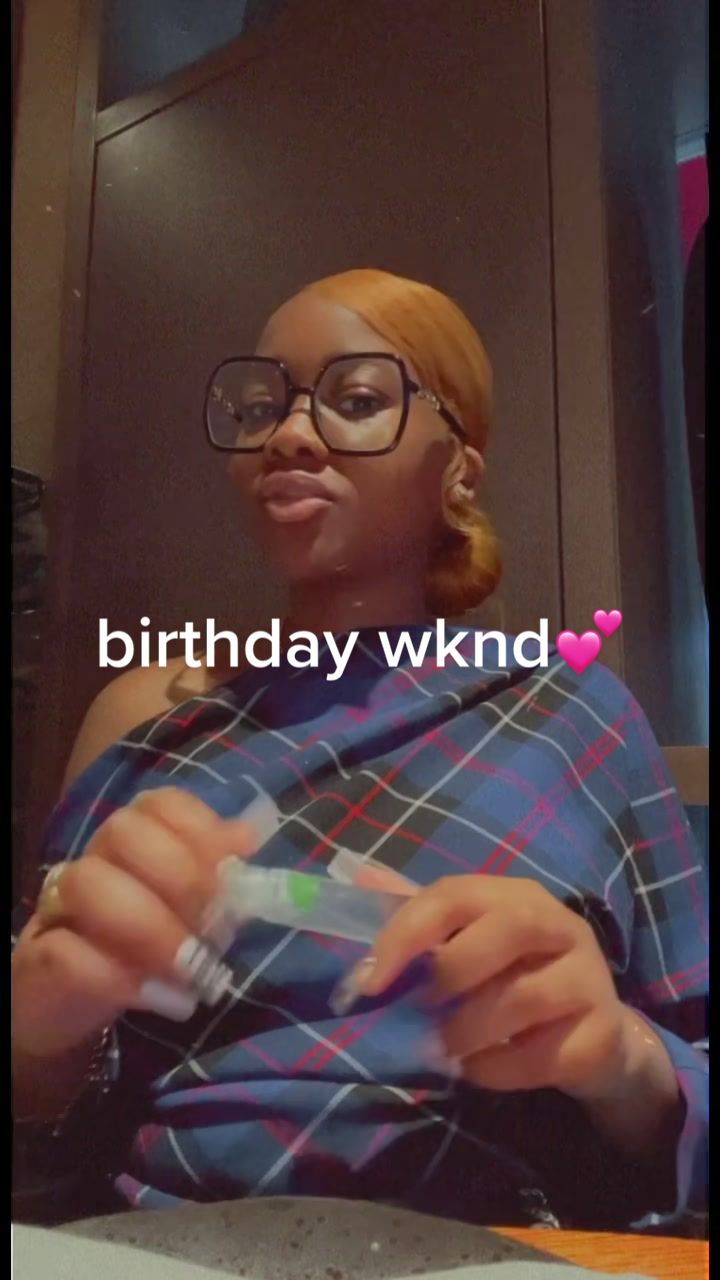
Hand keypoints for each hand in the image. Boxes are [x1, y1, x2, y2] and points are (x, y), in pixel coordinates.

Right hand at [12, 788, 255, 1061]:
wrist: (68, 1006)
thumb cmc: (141, 951)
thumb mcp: (189, 915)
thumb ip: (216, 876)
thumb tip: (248, 837)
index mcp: (135, 839)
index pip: (161, 804)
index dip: (201, 831)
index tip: (232, 873)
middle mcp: (95, 859)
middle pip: (125, 832)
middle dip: (180, 878)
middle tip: (213, 929)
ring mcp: (59, 907)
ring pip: (89, 882)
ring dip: (149, 928)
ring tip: (188, 970)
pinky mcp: (37, 959)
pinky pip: (67, 953)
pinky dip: (117, 977)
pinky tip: (156, 997)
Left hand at [359, 874, 670, 1105]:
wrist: (594, 1034)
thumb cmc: (515, 978)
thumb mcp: (469, 940)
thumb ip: (419, 913)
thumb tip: (358, 872)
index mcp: (516, 896)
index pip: (456, 894)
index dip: (408, 932)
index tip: (371, 980)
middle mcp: (561, 925)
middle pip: (508, 929)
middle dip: (453, 974)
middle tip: (423, 1012)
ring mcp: (589, 978)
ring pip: (524, 998)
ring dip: (469, 1031)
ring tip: (448, 1047)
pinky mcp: (602, 1033)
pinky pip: (542, 1054)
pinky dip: (497, 1068)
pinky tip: (481, 1068)